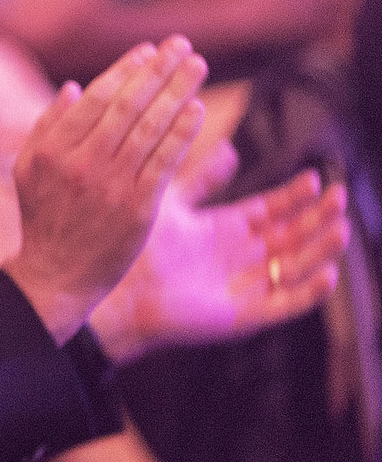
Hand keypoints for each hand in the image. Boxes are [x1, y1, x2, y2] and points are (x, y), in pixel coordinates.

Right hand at [5, 38, 208, 343]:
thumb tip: (74, 87)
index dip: (126, 69)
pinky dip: (182, 133)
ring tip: (196, 66)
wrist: (55, 275)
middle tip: (182, 45)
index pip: (96, 97)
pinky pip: (165, 162)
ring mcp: (111, 185)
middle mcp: (81, 162)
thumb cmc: (44, 219)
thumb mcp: (28, 170)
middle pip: (128, 105)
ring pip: (150, 128)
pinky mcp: (138, 208)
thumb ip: (47, 127)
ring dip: (178, 91)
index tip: (149, 50)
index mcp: (52, 149)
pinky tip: (195, 110)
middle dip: (159, 70)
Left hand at [90, 166, 347, 362]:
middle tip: (339, 196)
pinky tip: (327, 273)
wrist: (120, 293)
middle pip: (293, 235)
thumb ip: (202, 178)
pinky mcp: (246, 314)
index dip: (296, 195)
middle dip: (318, 217)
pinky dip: (309, 291)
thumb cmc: (139, 250)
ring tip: (341, 229)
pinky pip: (286, 303)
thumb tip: (228, 147)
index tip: (315, 178)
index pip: (274, 210)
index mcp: (228, 229)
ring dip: (322, 249)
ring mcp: (247, 286)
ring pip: (297, 266)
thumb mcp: (174, 204)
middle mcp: (243, 257)